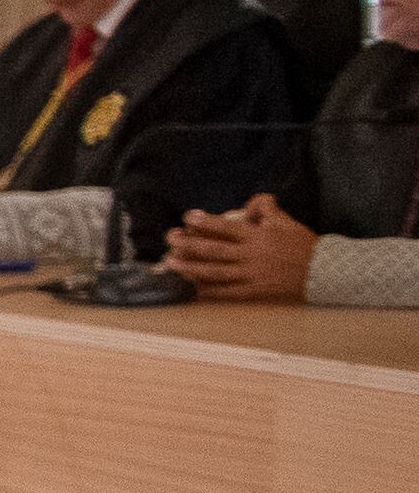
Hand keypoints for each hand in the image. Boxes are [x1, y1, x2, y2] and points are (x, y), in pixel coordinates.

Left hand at [164, 194, 316, 300]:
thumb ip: (266, 209)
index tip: (188, 216)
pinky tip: (191, 288)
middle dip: (190, 244)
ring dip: (191, 268)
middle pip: (215, 250)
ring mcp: (251, 274)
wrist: (321, 269)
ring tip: (171, 263)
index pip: (227, 228)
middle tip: (170, 239)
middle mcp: (252, 255)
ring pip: (216, 272)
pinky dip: (209, 291)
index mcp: (258, 236)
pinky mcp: (254, 290)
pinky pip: (227, 292)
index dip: (206, 222)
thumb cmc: (300, 243)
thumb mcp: (285, 221)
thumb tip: (253, 200)